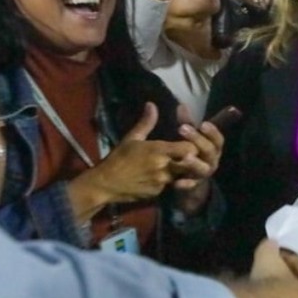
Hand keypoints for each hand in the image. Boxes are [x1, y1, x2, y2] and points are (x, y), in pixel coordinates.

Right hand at [69, 103, 198, 217]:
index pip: (190, 148)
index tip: (187, 142)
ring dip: (181, 170)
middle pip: (191, 163)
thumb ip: (146, 123)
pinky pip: (171, 185)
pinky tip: (161, 175)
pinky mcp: (159, 193)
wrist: (105, 184)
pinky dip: (169, 180)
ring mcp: (163, 182)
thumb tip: (152, 104)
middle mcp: (164, 167)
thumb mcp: (131, 138)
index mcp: (159, 151)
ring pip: (182, 175)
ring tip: (175, 164)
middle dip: (191, 159)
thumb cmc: (118, 158)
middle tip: (186, 155)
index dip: (192, 145)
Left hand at [171, 104, 225, 214]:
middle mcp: (211, 161)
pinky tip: (176, 181)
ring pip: (202, 168)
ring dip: (194, 163)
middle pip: (209, 150)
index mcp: (213, 148)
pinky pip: (190, 186)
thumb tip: (182, 105)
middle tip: (181, 129)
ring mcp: (203, 174)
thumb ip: (188, 123)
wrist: (188, 182)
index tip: (203, 124)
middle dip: (198, 140)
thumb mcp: (190, 138)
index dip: (213, 132)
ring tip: (184, 157)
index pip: (218, 138)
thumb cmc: (190, 153)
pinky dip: (185, 184)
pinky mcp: (193, 186)